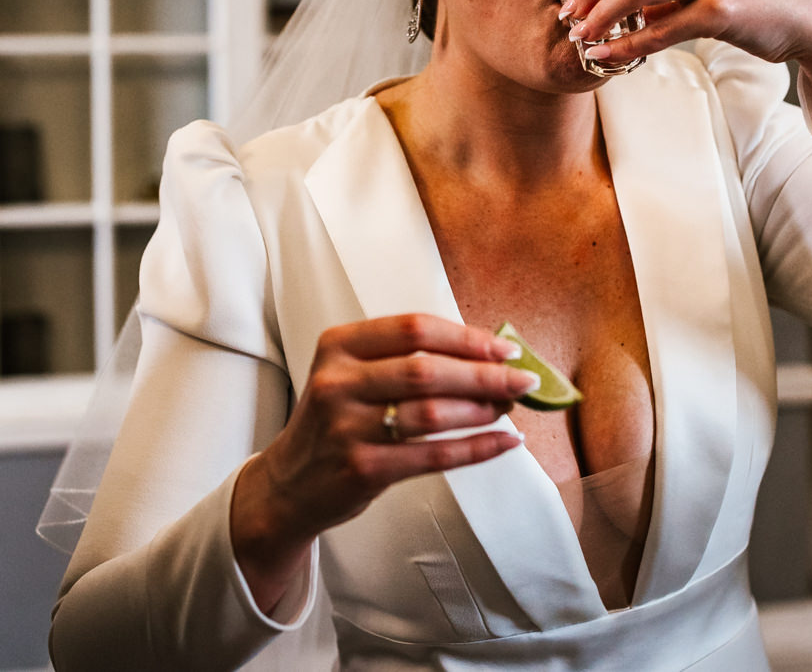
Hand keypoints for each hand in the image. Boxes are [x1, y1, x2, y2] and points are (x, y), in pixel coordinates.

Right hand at [230, 314, 531, 611]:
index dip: (466, 337)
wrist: (289, 483)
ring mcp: (348, 427)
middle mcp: (339, 382)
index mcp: (338, 346)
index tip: (504, 348)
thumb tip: (486, 354)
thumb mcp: (350, 375)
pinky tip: (505, 442)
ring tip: (509, 409)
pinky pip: (434, 456)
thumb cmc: (334, 421)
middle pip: (427, 370)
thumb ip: (402, 359)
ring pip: (432, 413)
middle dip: (485, 374)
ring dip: (483, 410)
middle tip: (523, 380)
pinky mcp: (363, 469)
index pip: (413, 328)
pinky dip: (478, 448)